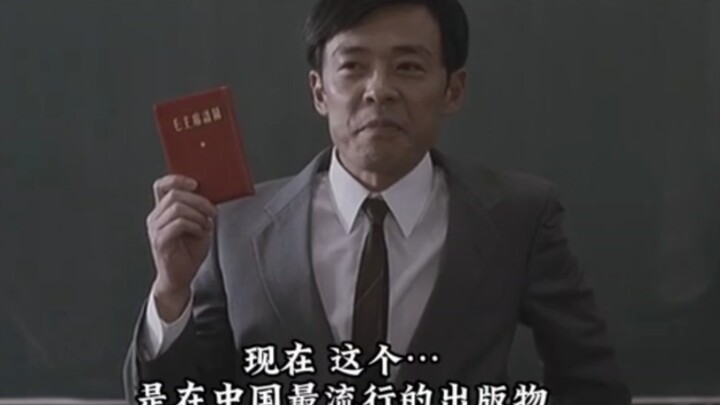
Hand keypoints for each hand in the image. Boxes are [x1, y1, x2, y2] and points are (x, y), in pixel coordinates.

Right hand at [146, 174, 216, 321]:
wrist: (180, 278)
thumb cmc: (188, 253)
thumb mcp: (197, 225)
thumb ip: (198, 210)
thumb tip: (210, 194)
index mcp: (162, 211)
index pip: (162, 186)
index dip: (177, 179)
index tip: (195, 183)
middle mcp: (155, 218)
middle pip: (174, 194)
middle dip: (199, 200)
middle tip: (211, 211)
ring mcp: (156, 229)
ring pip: (177, 207)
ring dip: (198, 214)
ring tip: (205, 225)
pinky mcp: (160, 241)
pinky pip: (179, 223)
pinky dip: (194, 226)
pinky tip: (200, 233)